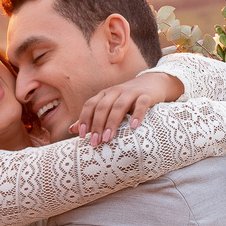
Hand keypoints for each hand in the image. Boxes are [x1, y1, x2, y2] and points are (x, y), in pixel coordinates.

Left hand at [69, 73, 184, 145]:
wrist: (154, 82)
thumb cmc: (128, 99)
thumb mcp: (110, 105)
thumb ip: (92, 117)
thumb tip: (72, 130)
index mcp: (105, 94)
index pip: (90, 105)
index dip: (84, 119)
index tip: (82, 135)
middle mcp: (116, 91)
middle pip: (103, 107)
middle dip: (97, 125)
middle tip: (96, 142)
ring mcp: (131, 92)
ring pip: (119, 106)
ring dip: (112, 122)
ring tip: (108, 138)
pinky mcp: (146, 95)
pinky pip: (141, 104)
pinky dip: (137, 115)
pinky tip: (134, 127)